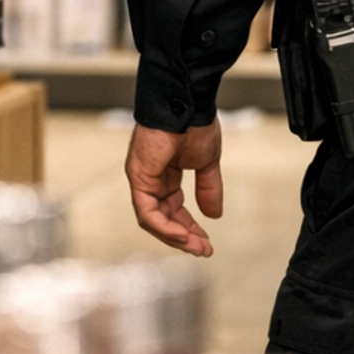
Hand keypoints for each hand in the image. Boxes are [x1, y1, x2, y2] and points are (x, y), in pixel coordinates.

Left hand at [125, 119, 222, 258]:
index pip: (173, 209)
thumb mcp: (206, 163)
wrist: (188, 103)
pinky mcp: (139, 176)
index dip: (189, 228)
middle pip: (162, 218)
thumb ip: (208, 188)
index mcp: (165, 174)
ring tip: (196, 246)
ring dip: (175, 236)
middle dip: (184, 237)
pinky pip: (147, 211)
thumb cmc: (194, 123)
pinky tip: (183, 234)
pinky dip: (165, 226)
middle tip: (203, 250)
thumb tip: (214, 215)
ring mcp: (142, 178)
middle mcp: (150, 178)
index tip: (206, 242)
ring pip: (152, 220)